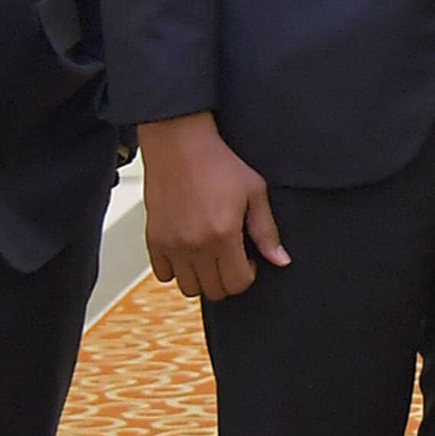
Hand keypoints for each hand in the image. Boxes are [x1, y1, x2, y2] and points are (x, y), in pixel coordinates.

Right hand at [142, 111, 288, 300]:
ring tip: (209, 255)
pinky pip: (163, 274)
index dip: (248, 275)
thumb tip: (281, 260)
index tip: (249, 259)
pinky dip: (176, 269)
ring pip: (188, 288)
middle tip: (230, 257)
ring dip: (202, 277)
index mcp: (223, 234)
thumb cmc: (218, 163)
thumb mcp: (254, 192)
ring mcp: (171, 244)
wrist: (179, 143)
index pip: (237, 283)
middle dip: (227, 279)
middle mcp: (195, 245)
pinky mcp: (153, 239)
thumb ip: (267, 231)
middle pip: (214, 291)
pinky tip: (188, 250)